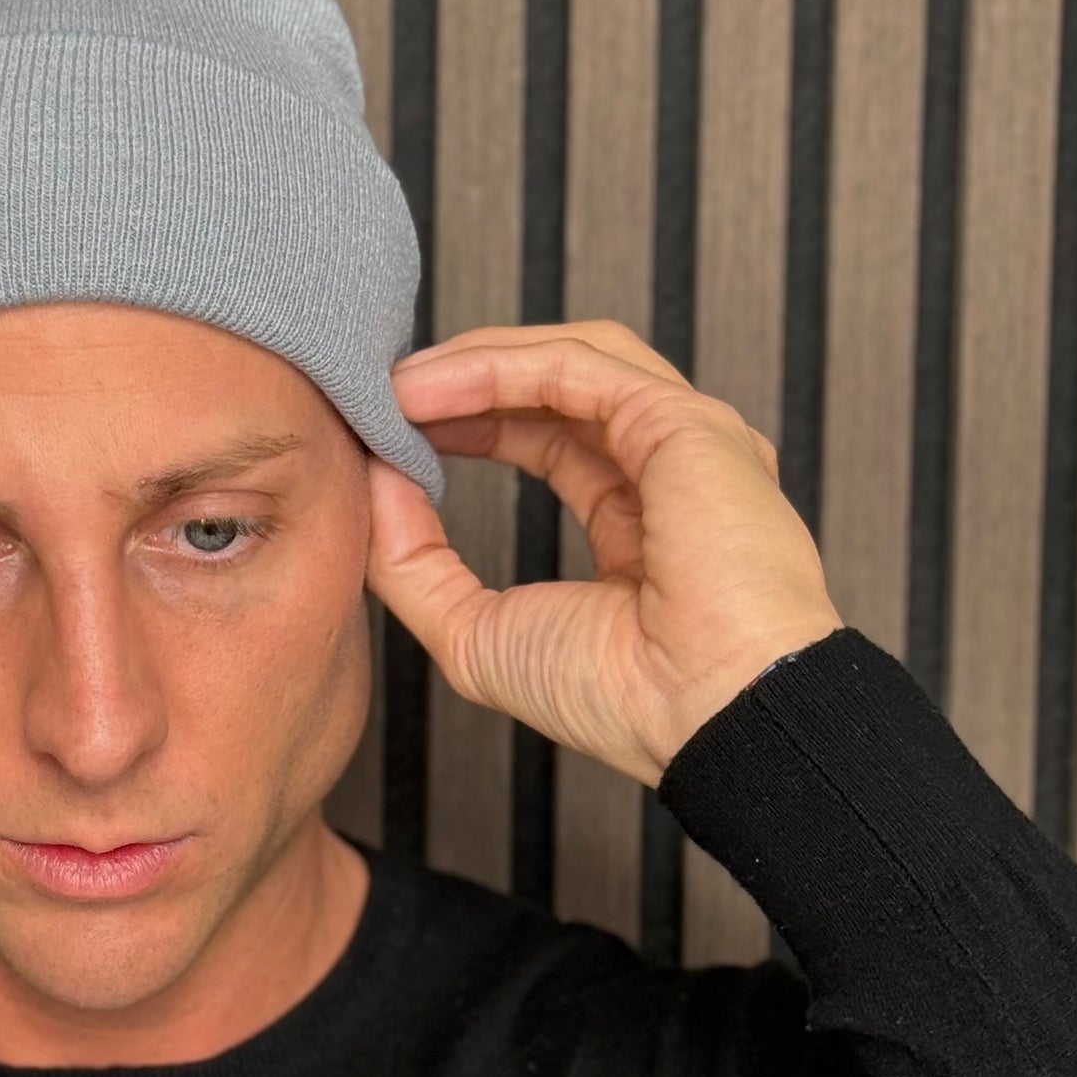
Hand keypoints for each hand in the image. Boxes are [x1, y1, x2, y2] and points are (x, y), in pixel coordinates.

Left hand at [365, 320, 844, 788]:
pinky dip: (497, 368)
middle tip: (382, 392)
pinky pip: (580, 368)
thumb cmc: (616, 698)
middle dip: (465, 378)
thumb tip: (373, 481)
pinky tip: (429, 389)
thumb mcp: (474, 634)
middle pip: (560, 384)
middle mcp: (669, 469)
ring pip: (572, 358)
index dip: (468, 421)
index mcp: (639, 521)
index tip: (393, 428)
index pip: (548, 436)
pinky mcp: (687, 423)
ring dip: (476, 362)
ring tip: (396, 384)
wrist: (703, 718)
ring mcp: (686, 439)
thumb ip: (414, 562)